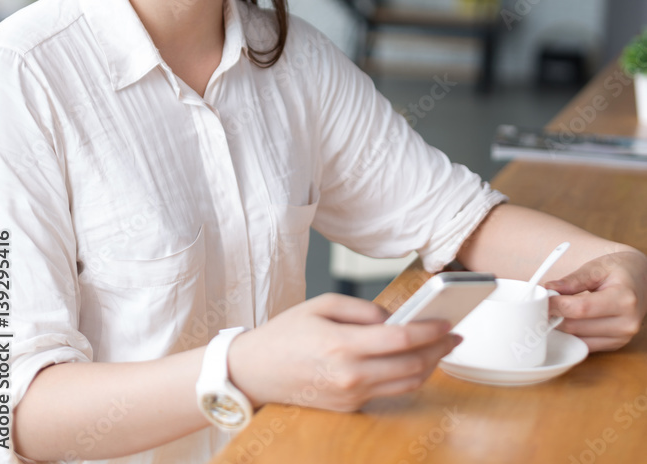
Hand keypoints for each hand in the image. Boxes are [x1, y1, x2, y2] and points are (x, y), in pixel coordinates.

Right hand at [226, 292, 461, 412]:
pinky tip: (416, 361)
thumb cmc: (286, 333)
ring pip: (406, 384)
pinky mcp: (350, 406)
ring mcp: (352, 396)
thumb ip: (362, 309)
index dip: (430, 330)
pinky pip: (389, 392)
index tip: (448, 320)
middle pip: (412, 367)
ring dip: (431, 366)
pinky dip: (409, 377)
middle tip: (455, 334)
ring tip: (443, 347)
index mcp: (344, 347)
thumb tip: (393, 317)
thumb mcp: (322, 304)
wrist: (255, 371)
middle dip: (439, 350)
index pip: (401, 340)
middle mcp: (351, 376)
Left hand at [545, 248, 646, 351]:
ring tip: (551, 311)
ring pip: (579, 338)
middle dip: (555, 315)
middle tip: (541, 304)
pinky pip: (586, 345)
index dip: (557, 305)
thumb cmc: (619, 271)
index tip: (542, 298)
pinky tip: (564, 321)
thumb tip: (549, 289)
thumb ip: (573, 280)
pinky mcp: (616, 345)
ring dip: (561, 327)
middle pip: (578, 326)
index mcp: (624, 299)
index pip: (582, 308)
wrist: (642, 280)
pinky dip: (571, 335)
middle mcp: (626, 323)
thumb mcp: (597, 267)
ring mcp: (623, 337)